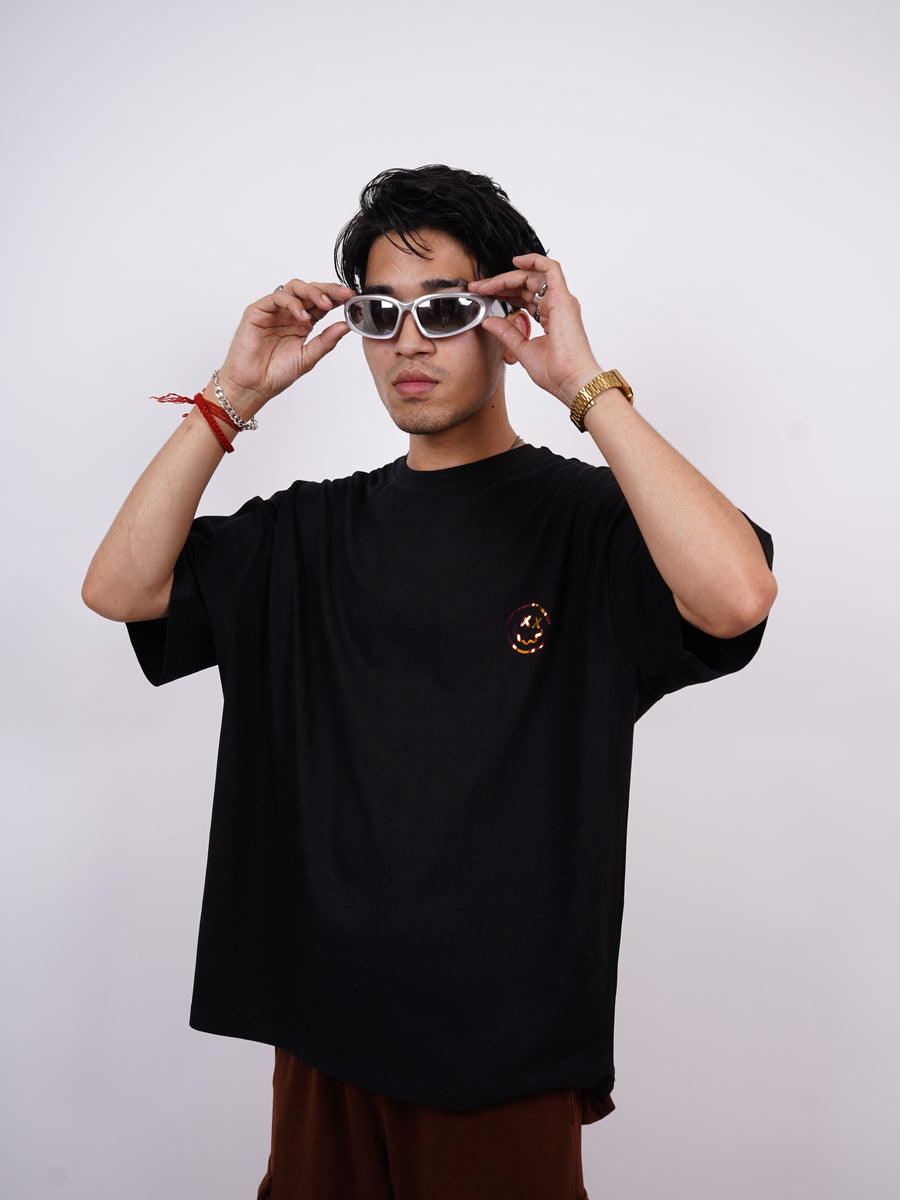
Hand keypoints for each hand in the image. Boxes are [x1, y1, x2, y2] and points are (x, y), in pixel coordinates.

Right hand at [216, 279, 355, 417]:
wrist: (253, 386)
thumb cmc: (276, 374)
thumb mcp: (308, 357)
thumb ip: (326, 341)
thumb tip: (346, 325)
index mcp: (303, 323)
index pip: (321, 303)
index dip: (336, 298)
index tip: (352, 298)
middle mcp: (289, 314)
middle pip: (310, 291)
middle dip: (329, 290)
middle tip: (344, 295)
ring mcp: (274, 311)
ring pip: (294, 288)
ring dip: (312, 292)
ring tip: (325, 305)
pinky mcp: (258, 311)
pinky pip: (277, 298)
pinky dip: (292, 303)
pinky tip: (302, 316)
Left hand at [469, 255, 600, 405]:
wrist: (571, 381)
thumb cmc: (556, 373)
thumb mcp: (523, 350)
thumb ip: (507, 333)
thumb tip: (489, 322)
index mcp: (551, 317)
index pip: (524, 297)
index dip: (503, 294)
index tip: (483, 296)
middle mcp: (558, 306)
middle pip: (526, 285)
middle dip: (500, 284)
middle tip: (478, 288)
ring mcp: (561, 300)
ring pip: (533, 276)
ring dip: (507, 277)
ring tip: (487, 284)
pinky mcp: (562, 298)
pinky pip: (550, 268)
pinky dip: (534, 261)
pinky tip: (515, 262)